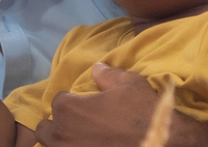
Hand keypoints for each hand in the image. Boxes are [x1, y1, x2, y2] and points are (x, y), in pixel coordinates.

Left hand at [34, 63, 207, 146]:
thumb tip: (96, 68)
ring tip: (81, 137)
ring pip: (52, 145)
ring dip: (62, 140)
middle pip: (46, 128)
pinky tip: (91, 145)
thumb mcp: (129, 83)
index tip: (86, 104)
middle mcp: (62, 133)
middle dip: (58, 124)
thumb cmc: (144, 112)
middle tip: (78, 124)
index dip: (72, 101)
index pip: (59, 100)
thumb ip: (107, 74)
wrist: (162, 143)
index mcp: (68, 108)